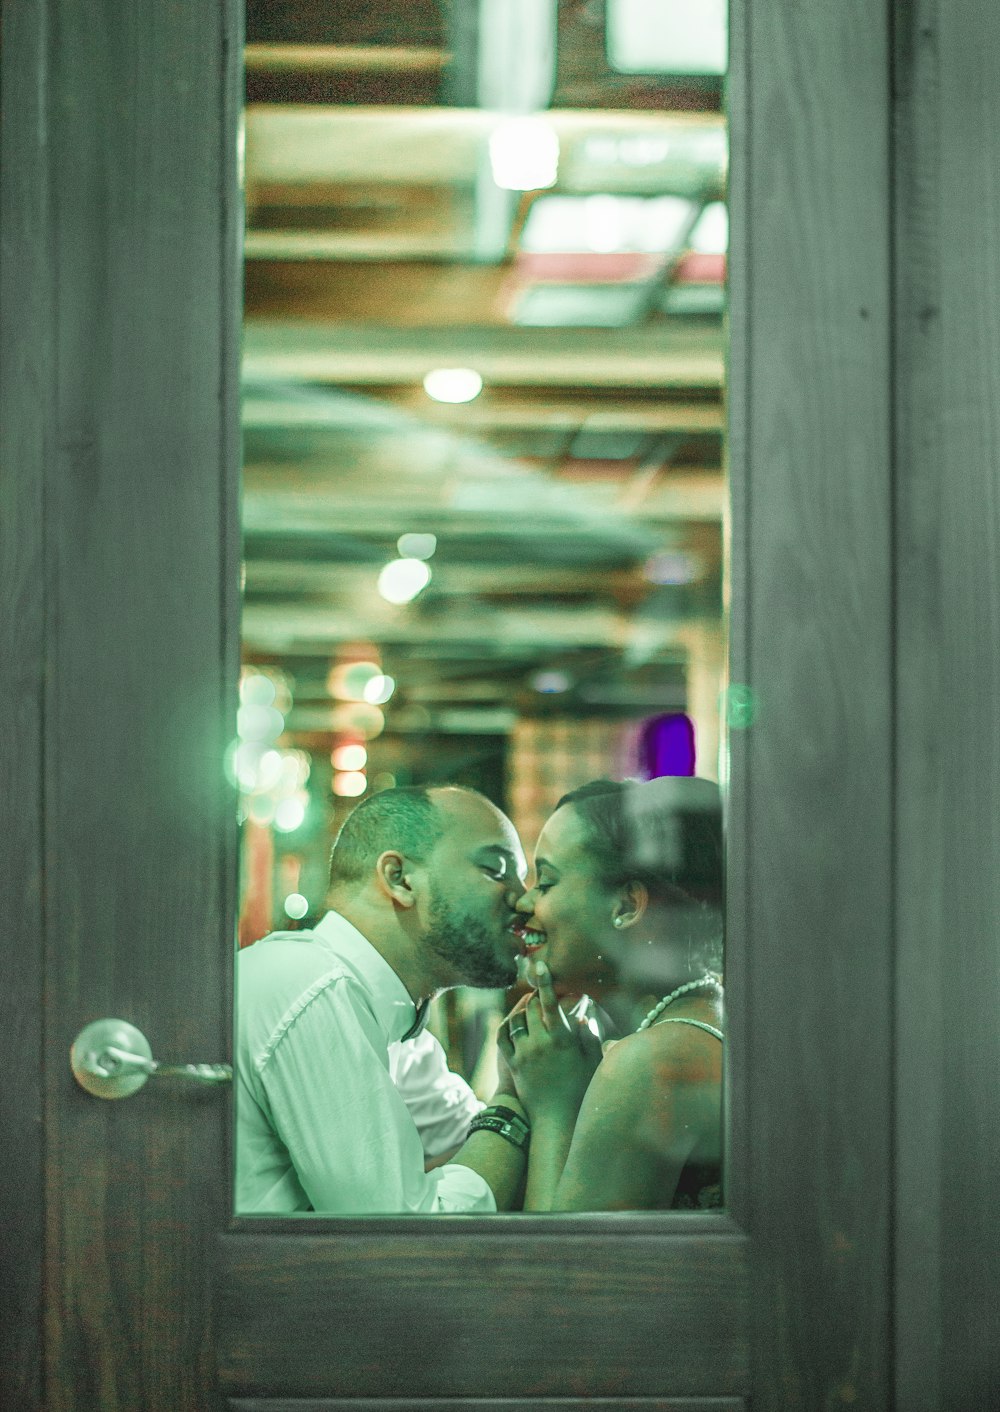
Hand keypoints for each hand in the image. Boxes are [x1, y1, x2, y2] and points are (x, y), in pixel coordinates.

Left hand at [497, 960, 602, 1120]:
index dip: (545, 981)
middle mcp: (539, 1043)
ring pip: (515, 1020)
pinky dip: (507, 1026)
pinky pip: (503, 1037)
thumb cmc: (580, 1090)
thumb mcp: (591, 1061)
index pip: (550, 1003)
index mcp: (561, 1039)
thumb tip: (582, 1016)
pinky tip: (514, 1025)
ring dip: (522, 1012)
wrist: (557, 1119)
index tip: (540, 965)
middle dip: (537, 998)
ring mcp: (523, 1053)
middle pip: (531, 1007)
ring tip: (532, 1012)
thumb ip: (588, 1036)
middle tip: (543, 996)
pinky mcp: (512, 1064)